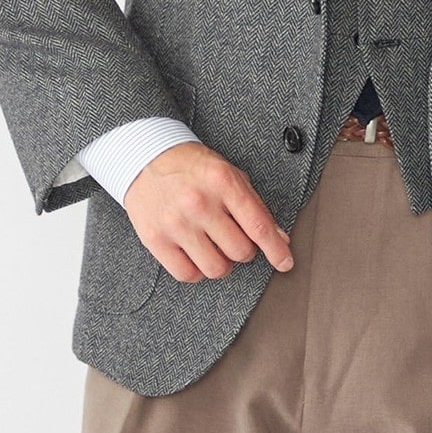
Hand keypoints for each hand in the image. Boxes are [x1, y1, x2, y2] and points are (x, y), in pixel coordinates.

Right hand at [123, 142, 293, 283]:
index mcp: (222, 182)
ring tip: (216, 247)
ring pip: (216, 268)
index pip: (258, 226)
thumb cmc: (192, 167)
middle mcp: (199, 203)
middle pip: (240, 251)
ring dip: (223, 263)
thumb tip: (279, 238)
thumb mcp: (229, 174)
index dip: (276, 249)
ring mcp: (176, 223)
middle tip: (236, 239)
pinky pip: (187, 274)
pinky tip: (196, 254)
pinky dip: (197, 270)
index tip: (285, 262)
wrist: (146, 158)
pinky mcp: (156, 239)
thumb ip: (254, 206)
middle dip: (244, 250)